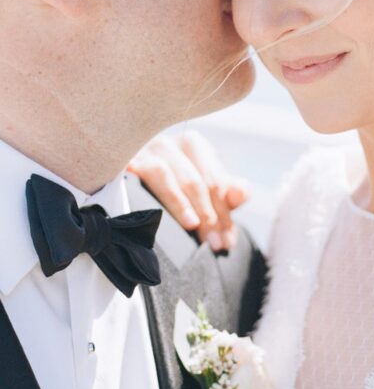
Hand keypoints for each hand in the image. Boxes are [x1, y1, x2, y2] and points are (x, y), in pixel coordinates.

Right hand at [128, 130, 249, 251]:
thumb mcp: (206, 189)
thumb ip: (229, 193)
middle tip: (214, 244)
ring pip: (164, 174)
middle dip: (207, 215)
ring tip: (192, 225)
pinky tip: (147, 209)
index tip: (227, 242)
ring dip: (180, 203)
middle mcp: (167, 144)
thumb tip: (240, 195)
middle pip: (193, 180)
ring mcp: (141, 151)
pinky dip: (140, 192)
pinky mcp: (119, 163)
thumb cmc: (175, 188)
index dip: (223, 213)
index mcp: (192, 145)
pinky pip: (131, 177)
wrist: (126, 185)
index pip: (214, 181)